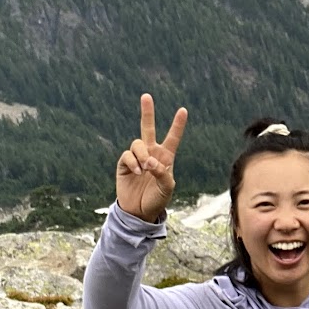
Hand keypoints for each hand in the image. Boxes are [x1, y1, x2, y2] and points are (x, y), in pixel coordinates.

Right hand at [114, 93, 186, 223]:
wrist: (139, 211)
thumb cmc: (157, 199)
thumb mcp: (167, 187)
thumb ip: (162, 173)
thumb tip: (151, 162)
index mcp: (165, 157)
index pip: (172, 138)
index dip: (177, 125)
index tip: (183, 110)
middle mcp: (151, 154)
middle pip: (148, 128)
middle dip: (147, 112)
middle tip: (146, 96)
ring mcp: (137, 158)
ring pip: (137, 143)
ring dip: (142, 154)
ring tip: (145, 169)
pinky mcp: (124, 164)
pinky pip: (127, 155)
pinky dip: (133, 162)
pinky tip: (138, 172)